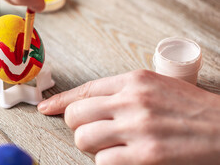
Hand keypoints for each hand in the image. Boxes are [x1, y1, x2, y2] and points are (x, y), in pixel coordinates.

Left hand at [38, 70, 219, 164]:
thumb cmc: (189, 107)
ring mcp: (138, 128)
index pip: (85, 90)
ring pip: (84, 138)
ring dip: (90, 145)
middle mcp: (132, 100)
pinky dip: (107, 161)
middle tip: (90, 130)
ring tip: (107, 145)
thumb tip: (89, 103)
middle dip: (78, 126)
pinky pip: (103, 161)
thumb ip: (121, 91)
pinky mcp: (146, 156)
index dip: (60, 101)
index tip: (46, 108)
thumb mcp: (155, 86)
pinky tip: (121, 157)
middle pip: (77, 115)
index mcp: (134, 80)